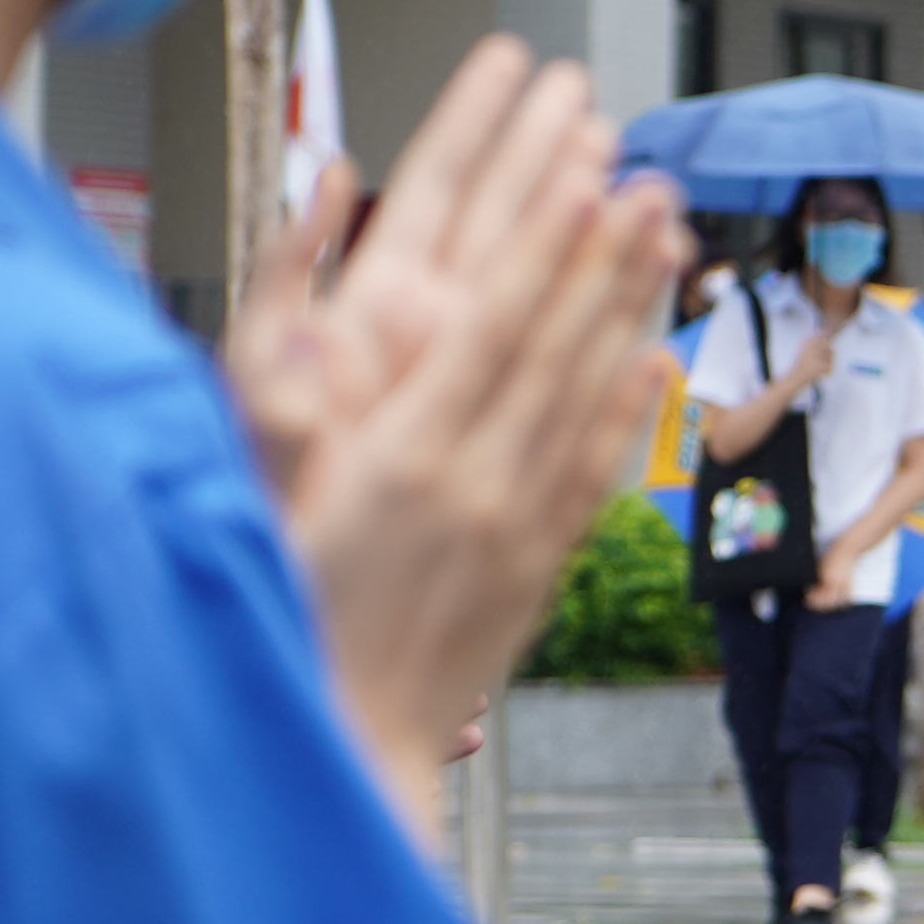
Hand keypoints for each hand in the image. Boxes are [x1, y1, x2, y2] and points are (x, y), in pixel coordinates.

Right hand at [256, 36, 696, 840]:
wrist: (346, 746)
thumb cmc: (283, 619)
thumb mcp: (257, 509)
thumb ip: (281, 414)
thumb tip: (305, 333)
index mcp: (399, 464)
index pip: (486, 336)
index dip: (538, 254)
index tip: (578, 184)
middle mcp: (473, 489)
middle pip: (553, 351)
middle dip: (601, 257)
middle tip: (646, 178)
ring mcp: (516, 529)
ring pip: (585, 399)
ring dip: (628, 311)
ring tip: (666, 236)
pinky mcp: (537, 566)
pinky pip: (594, 473)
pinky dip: (628, 411)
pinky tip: (655, 358)